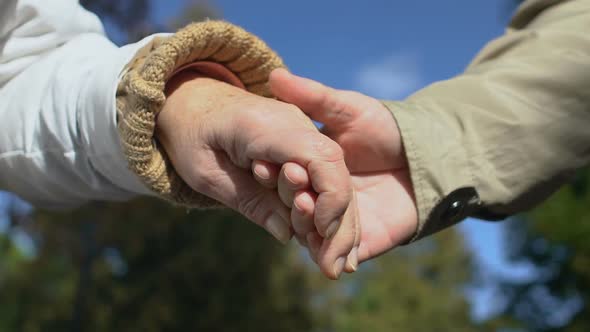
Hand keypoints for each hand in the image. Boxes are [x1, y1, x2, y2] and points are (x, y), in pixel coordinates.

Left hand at [155, 71, 358, 278]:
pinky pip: (322, 177)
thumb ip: (249, 201)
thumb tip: (287, 235)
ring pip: (335, 176)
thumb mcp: (206, 173)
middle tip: (333, 270)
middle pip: (335, 171)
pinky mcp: (303, 144)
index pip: (319, 157)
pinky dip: (325, 210)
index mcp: (264, 126)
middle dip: (339, 221)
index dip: (330, 198)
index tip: (320, 234)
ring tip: (331, 265)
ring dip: (337, 221)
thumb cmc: (191, 135)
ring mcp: (302, 131)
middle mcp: (293, 123)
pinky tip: (325, 243)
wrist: (194, 101)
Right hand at [264, 69, 417, 264]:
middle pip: (297, 208)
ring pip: (313, 234)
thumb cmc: (389, 127)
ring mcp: (342, 220)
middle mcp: (324, 196)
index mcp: (314, 169)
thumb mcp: (348, 107)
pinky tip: (324, 254)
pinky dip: (329, 256)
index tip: (264, 167)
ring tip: (307, 209)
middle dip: (293, 200)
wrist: (431, 153)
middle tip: (296, 189)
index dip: (274, 174)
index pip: (287, 178)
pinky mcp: (365, 240)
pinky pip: (340, 254)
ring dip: (307, 227)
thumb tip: (275, 76)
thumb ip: (313, 96)